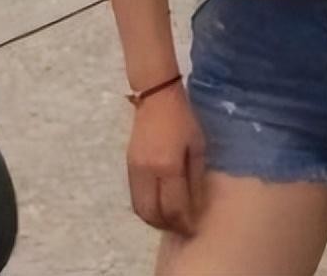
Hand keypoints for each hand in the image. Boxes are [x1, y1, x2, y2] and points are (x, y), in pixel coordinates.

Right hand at [126, 82, 206, 235]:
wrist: (156, 97)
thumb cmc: (183, 119)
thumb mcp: (197, 145)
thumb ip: (196, 176)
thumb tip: (196, 204)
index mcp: (168, 166)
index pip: (174, 207)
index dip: (184, 222)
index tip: (194, 228)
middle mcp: (148, 172)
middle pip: (153, 214)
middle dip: (168, 226)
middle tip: (182, 228)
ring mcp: (135, 170)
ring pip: (140, 209)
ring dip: (154, 220)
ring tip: (170, 220)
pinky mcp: (128, 167)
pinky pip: (135, 198)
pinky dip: (146, 209)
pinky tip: (158, 206)